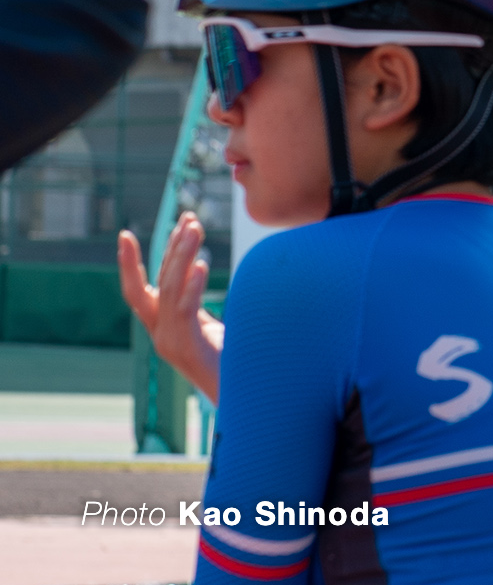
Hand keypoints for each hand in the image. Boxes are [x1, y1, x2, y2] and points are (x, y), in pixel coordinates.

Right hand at [117, 214, 222, 403]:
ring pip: (169, 291)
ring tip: (195, 229)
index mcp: (162, 328)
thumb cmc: (231, 363)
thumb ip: (196, 307)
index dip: (129, 264)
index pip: (137, 291)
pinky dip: (191, 286)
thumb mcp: (210, 329)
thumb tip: (197, 273)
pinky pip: (185, 312)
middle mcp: (160, 334)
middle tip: (189, 218)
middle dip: (171, 248)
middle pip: (157, 283)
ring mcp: (170, 343)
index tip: (126, 234)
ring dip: (182, 256)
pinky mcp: (188, 349)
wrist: (242, 399)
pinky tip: (200, 266)